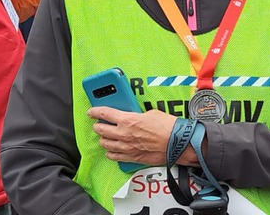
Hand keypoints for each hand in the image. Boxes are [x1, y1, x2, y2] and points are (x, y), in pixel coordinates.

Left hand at [88, 107, 202, 166]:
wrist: (178, 143)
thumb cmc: (168, 128)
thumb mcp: (152, 113)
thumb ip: (138, 115)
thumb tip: (134, 117)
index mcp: (128, 120)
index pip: (104, 113)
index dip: (95, 112)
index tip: (92, 111)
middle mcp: (123, 134)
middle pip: (100, 130)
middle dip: (98, 125)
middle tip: (100, 123)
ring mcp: (126, 147)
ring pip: (105, 144)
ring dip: (104, 139)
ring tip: (106, 136)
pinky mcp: (131, 157)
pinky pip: (113, 157)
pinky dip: (111, 153)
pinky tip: (113, 150)